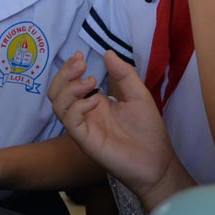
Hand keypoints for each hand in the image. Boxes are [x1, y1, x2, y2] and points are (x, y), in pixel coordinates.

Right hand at [50, 50, 192, 209]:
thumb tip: (108, 52)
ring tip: (91, 81)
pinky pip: (70, 122)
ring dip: (70, 88)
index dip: (69, 68)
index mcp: (95, 102)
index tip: (80, 55)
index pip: (70, 83)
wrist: (157, 161)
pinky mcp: (85, 141)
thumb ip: (124, 75)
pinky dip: (78, 107)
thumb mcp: (138, 95)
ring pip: (58, 105)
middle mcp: (85, 114)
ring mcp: (84, 127)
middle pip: (57, 92)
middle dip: (64, 74)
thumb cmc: (148, 130)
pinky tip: (95, 102)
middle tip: (80, 64)